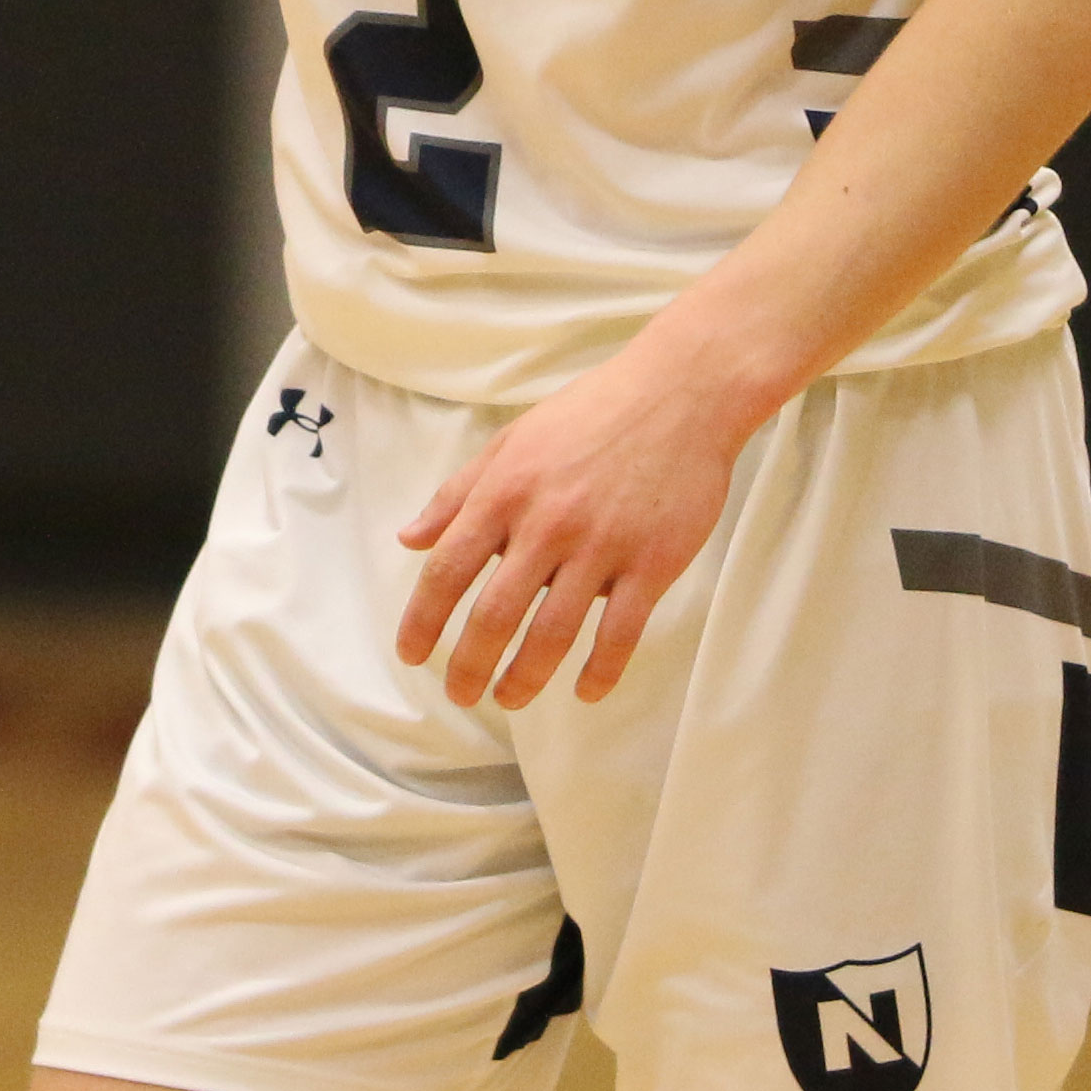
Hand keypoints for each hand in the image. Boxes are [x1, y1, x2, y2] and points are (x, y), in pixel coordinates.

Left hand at [394, 349, 768, 708]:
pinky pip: (620, 632)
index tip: (411, 655)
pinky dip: (600, 671)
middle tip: (460, 693)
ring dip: (526, 677)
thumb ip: (458, 494)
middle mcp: (547, 523)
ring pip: (554, 633)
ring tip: (509, 698)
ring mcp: (602, 545)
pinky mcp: (652, 562)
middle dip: (470, 664)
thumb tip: (410, 539)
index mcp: (505, 491)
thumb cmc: (590, 414)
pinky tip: (585, 692)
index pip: (448, 569)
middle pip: (495, 614)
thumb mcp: (511, 442)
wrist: (680, 393)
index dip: (423, 620)